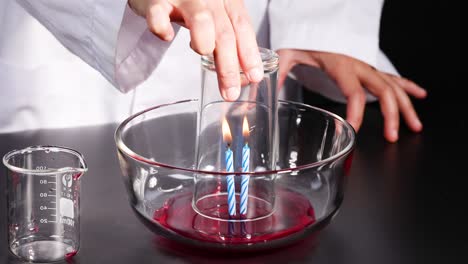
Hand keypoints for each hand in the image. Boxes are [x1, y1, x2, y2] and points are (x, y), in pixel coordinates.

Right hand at [128, 0, 262, 100]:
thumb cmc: (189, 2)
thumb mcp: (215, 15)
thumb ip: (226, 39)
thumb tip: (240, 72)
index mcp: (226, 0)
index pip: (243, 28)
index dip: (249, 53)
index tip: (254, 77)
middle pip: (224, 33)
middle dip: (229, 67)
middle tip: (230, 92)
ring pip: (201, 22)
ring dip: (204, 44)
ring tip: (202, 53)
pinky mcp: (156, 0)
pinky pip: (159, 15)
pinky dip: (162, 28)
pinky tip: (167, 36)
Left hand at [277, 49, 426, 141]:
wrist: (317, 22)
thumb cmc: (305, 37)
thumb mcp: (288, 53)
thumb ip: (278, 72)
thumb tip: (264, 91)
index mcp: (341, 65)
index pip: (353, 92)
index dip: (356, 111)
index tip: (353, 128)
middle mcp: (359, 66)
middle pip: (383, 91)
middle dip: (391, 115)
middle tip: (392, 136)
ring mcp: (367, 66)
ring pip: (394, 86)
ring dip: (406, 106)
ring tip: (416, 125)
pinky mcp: (369, 66)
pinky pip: (393, 77)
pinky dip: (408, 86)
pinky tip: (419, 96)